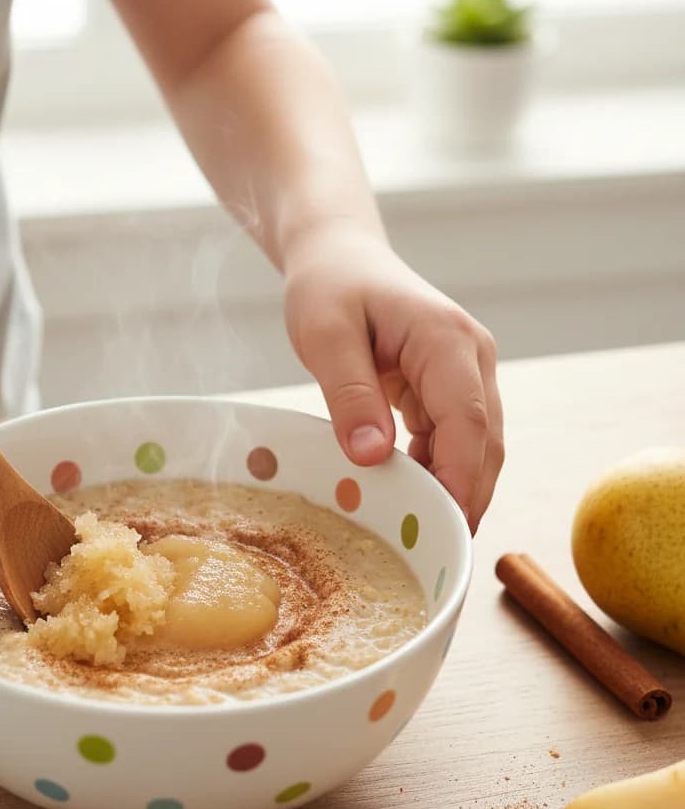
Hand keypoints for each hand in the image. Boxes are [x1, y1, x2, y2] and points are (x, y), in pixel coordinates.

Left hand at [284, 220, 502, 532]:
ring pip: (476, 446)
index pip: (467, 421)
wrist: (340, 256)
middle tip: (437, 552)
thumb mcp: (325, 335)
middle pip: (484, 443)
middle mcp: (471, 358)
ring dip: (453, 489)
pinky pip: (454, 439)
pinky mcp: (451, 387)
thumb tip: (372, 458)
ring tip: (422, 535)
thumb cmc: (330, 286)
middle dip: (466, 497)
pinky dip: (438, 471)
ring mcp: (467, 373)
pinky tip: (411, 497)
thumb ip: (349, 395)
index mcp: (447, 340)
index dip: (459, 479)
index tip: (443, 527)